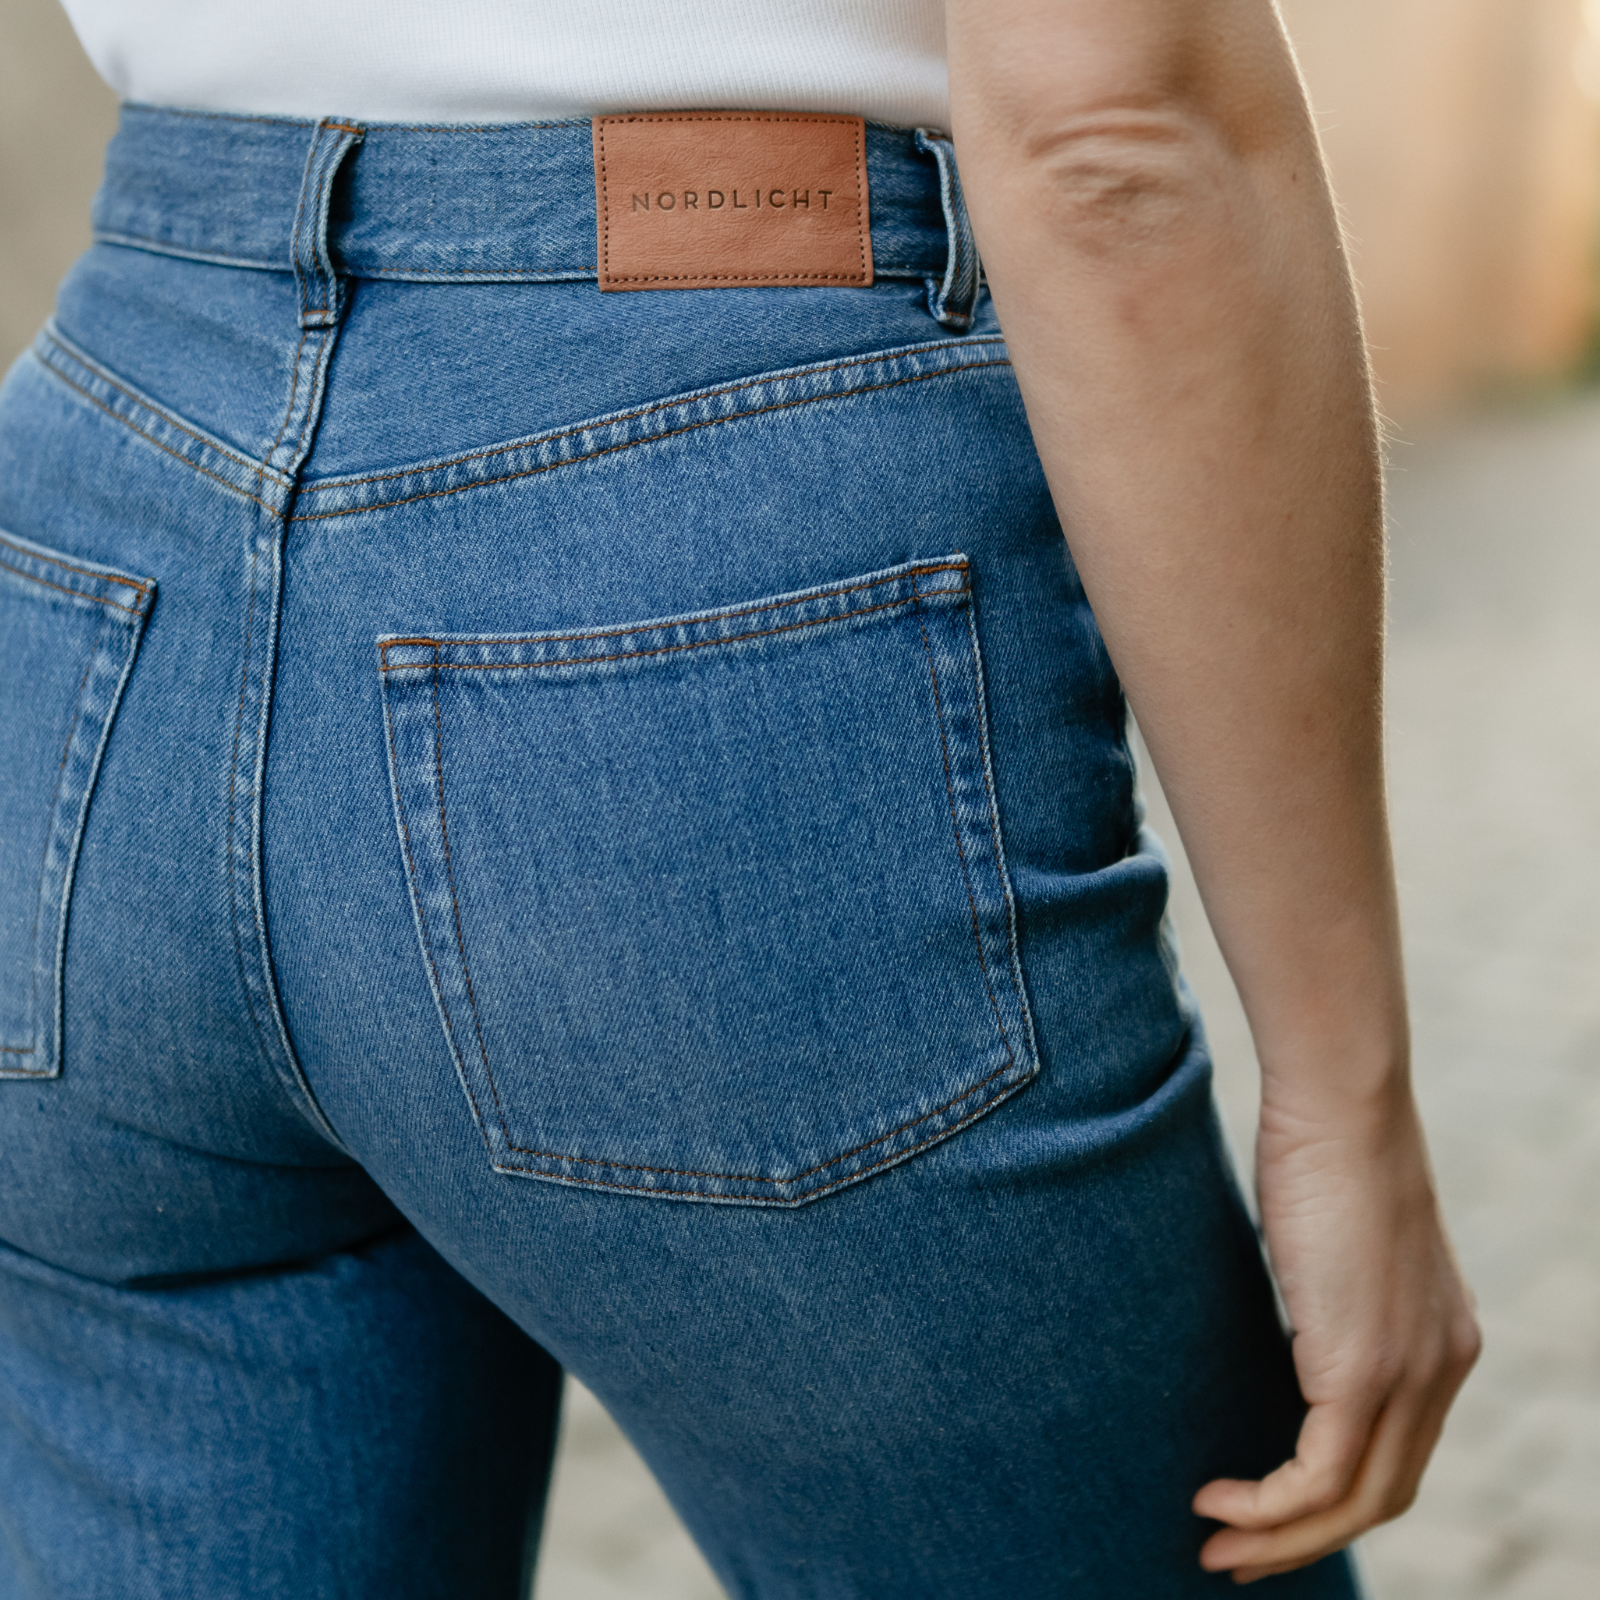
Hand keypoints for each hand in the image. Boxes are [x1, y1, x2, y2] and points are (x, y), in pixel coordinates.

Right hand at [1192, 1083, 1479, 1581]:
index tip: (1265, 1511)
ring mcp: (1410, 1373)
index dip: (1333, 1498)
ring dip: (1279, 1539)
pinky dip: (1267, 1506)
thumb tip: (1283, 1313)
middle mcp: (1442, 1368)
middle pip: (1383, 1496)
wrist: (1340, 1100)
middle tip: (1236, 1557)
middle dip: (1305, 1540)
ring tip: (1214, 1548)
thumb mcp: (1331, 1237)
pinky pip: (1319, 1476)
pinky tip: (1216, 1502)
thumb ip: (1326, 1291)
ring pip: (1356, 1502)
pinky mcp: (1362, 1369)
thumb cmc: (1320, 1144)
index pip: (1398, 1453)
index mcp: (1442, 1340)